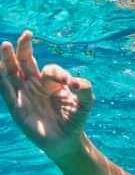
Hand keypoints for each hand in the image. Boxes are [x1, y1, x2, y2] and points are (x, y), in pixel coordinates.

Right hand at [0, 30, 93, 159]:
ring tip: (4, 45)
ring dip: (8, 59)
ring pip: (13, 72)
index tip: (68, 83)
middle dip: (25, 48)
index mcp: (51, 82)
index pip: (50, 70)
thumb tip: (76, 82)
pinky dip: (1, 78)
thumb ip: (86, 90)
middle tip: (27, 34)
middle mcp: (35, 85)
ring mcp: (25, 95)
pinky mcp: (17, 107)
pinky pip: (6, 90)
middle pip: (26, 62)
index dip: (57, 73)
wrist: (66, 141)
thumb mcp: (86, 103)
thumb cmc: (75, 120)